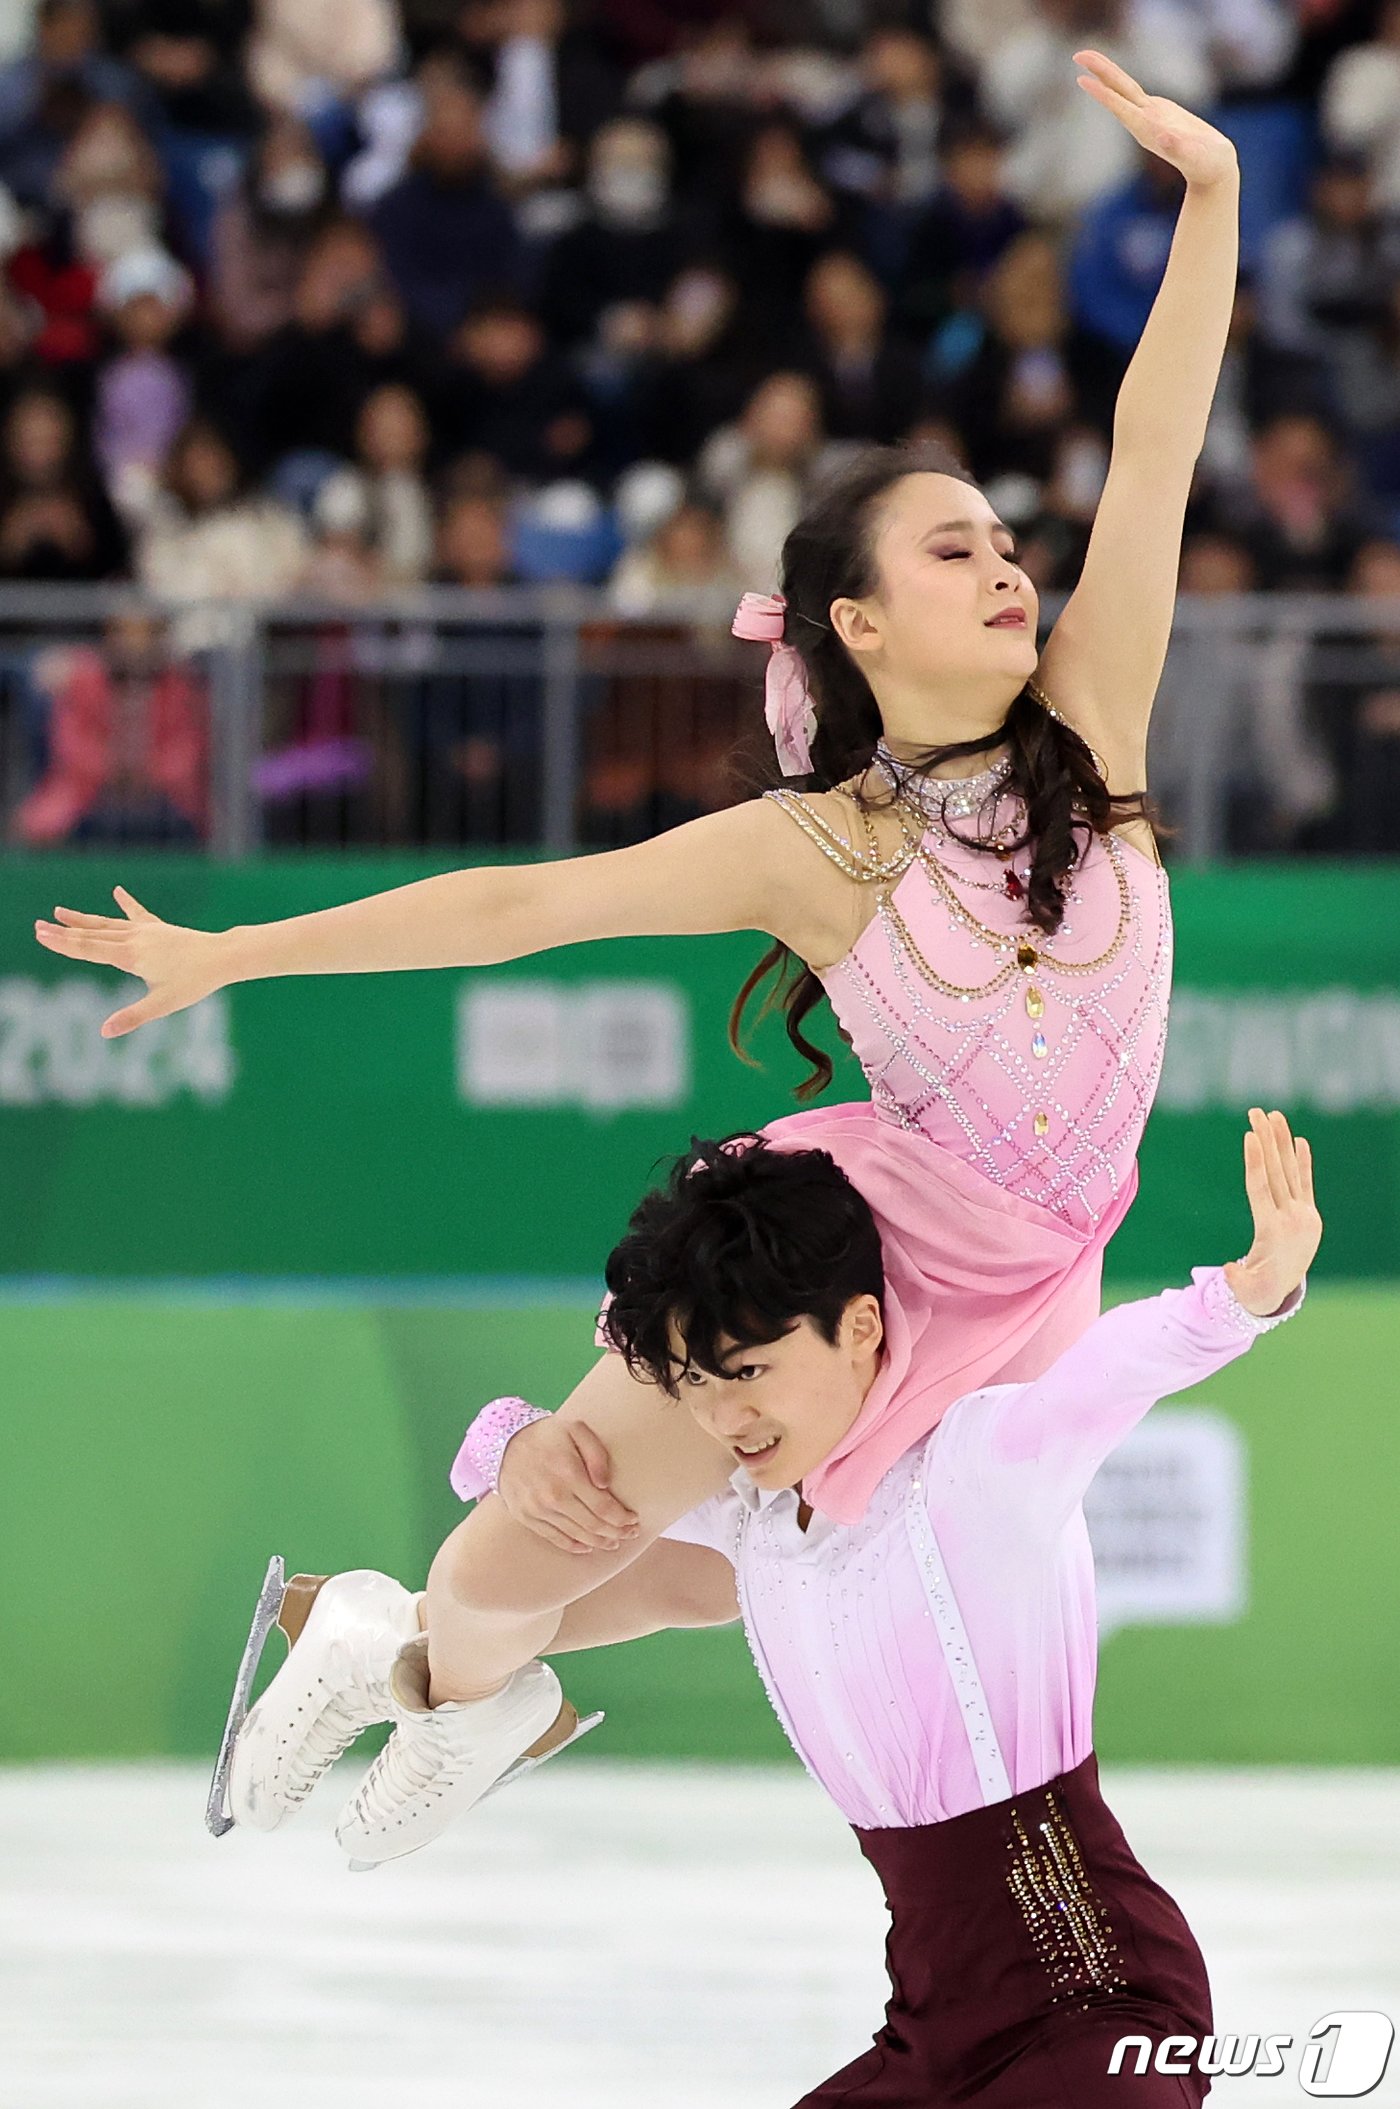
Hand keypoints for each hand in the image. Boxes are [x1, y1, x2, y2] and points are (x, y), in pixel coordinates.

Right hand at [34, 888, 231, 1035]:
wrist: (223, 957)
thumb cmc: (195, 982)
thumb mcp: (162, 1005)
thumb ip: (132, 1017)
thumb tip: (103, 1032)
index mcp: (131, 957)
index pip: (89, 949)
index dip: (63, 943)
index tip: (41, 934)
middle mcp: (135, 939)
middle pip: (92, 935)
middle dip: (64, 931)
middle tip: (38, 925)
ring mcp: (147, 931)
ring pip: (108, 924)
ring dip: (84, 919)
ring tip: (60, 910)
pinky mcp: (159, 929)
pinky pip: (137, 915)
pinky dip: (126, 904)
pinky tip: (117, 891)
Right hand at [496, 1414, 640, 1555]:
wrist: (503, 1442)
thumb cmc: (546, 1434)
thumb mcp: (575, 1429)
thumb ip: (596, 1453)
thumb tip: (605, 1484)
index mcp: (569, 1474)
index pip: (604, 1507)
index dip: (622, 1518)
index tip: (634, 1520)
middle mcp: (553, 1496)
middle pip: (593, 1525)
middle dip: (616, 1533)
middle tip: (630, 1534)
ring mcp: (538, 1509)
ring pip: (576, 1535)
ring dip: (598, 1542)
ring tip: (613, 1543)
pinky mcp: (526, 1517)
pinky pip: (554, 1538)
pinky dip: (573, 1546)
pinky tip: (587, 1547)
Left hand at [1072, 49, 1239, 188]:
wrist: (1213, 172)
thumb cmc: (1207, 165)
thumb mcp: (1196, 156)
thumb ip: (1179, 148)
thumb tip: (1164, 137)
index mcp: (1148, 130)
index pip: (1121, 107)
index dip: (1103, 93)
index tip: (1082, 79)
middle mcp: (1144, 122)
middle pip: (1118, 92)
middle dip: (1099, 72)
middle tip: (1077, 54)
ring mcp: (1150, 117)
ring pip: (1124, 90)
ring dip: (1106, 74)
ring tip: (1088, 57)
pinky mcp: (1158, 113)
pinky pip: (1134, 94)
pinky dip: (1120, 84)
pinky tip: (1111, 78)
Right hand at [1224, 1108, 1321, 1316]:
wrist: (1285, 1290)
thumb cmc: (1255, 1288)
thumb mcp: (1245, 1287)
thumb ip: (1237, 1278)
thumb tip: (1230, 1270)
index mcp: (1272, 1230)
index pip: (1261, 1188)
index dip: (1255, 1161)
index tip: (1250, 1135)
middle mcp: (1291, 1217)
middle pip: (1276, 1171)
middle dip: (1266, 1140)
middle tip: (1256, 1112)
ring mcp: (1304, 1214)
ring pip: (1291, 1171)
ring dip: (1282, 1142)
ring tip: (1275, 1116)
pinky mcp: (1310, 1214)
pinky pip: (1305, 1182)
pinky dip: (1303, 1161)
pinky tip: (1299, 1140)